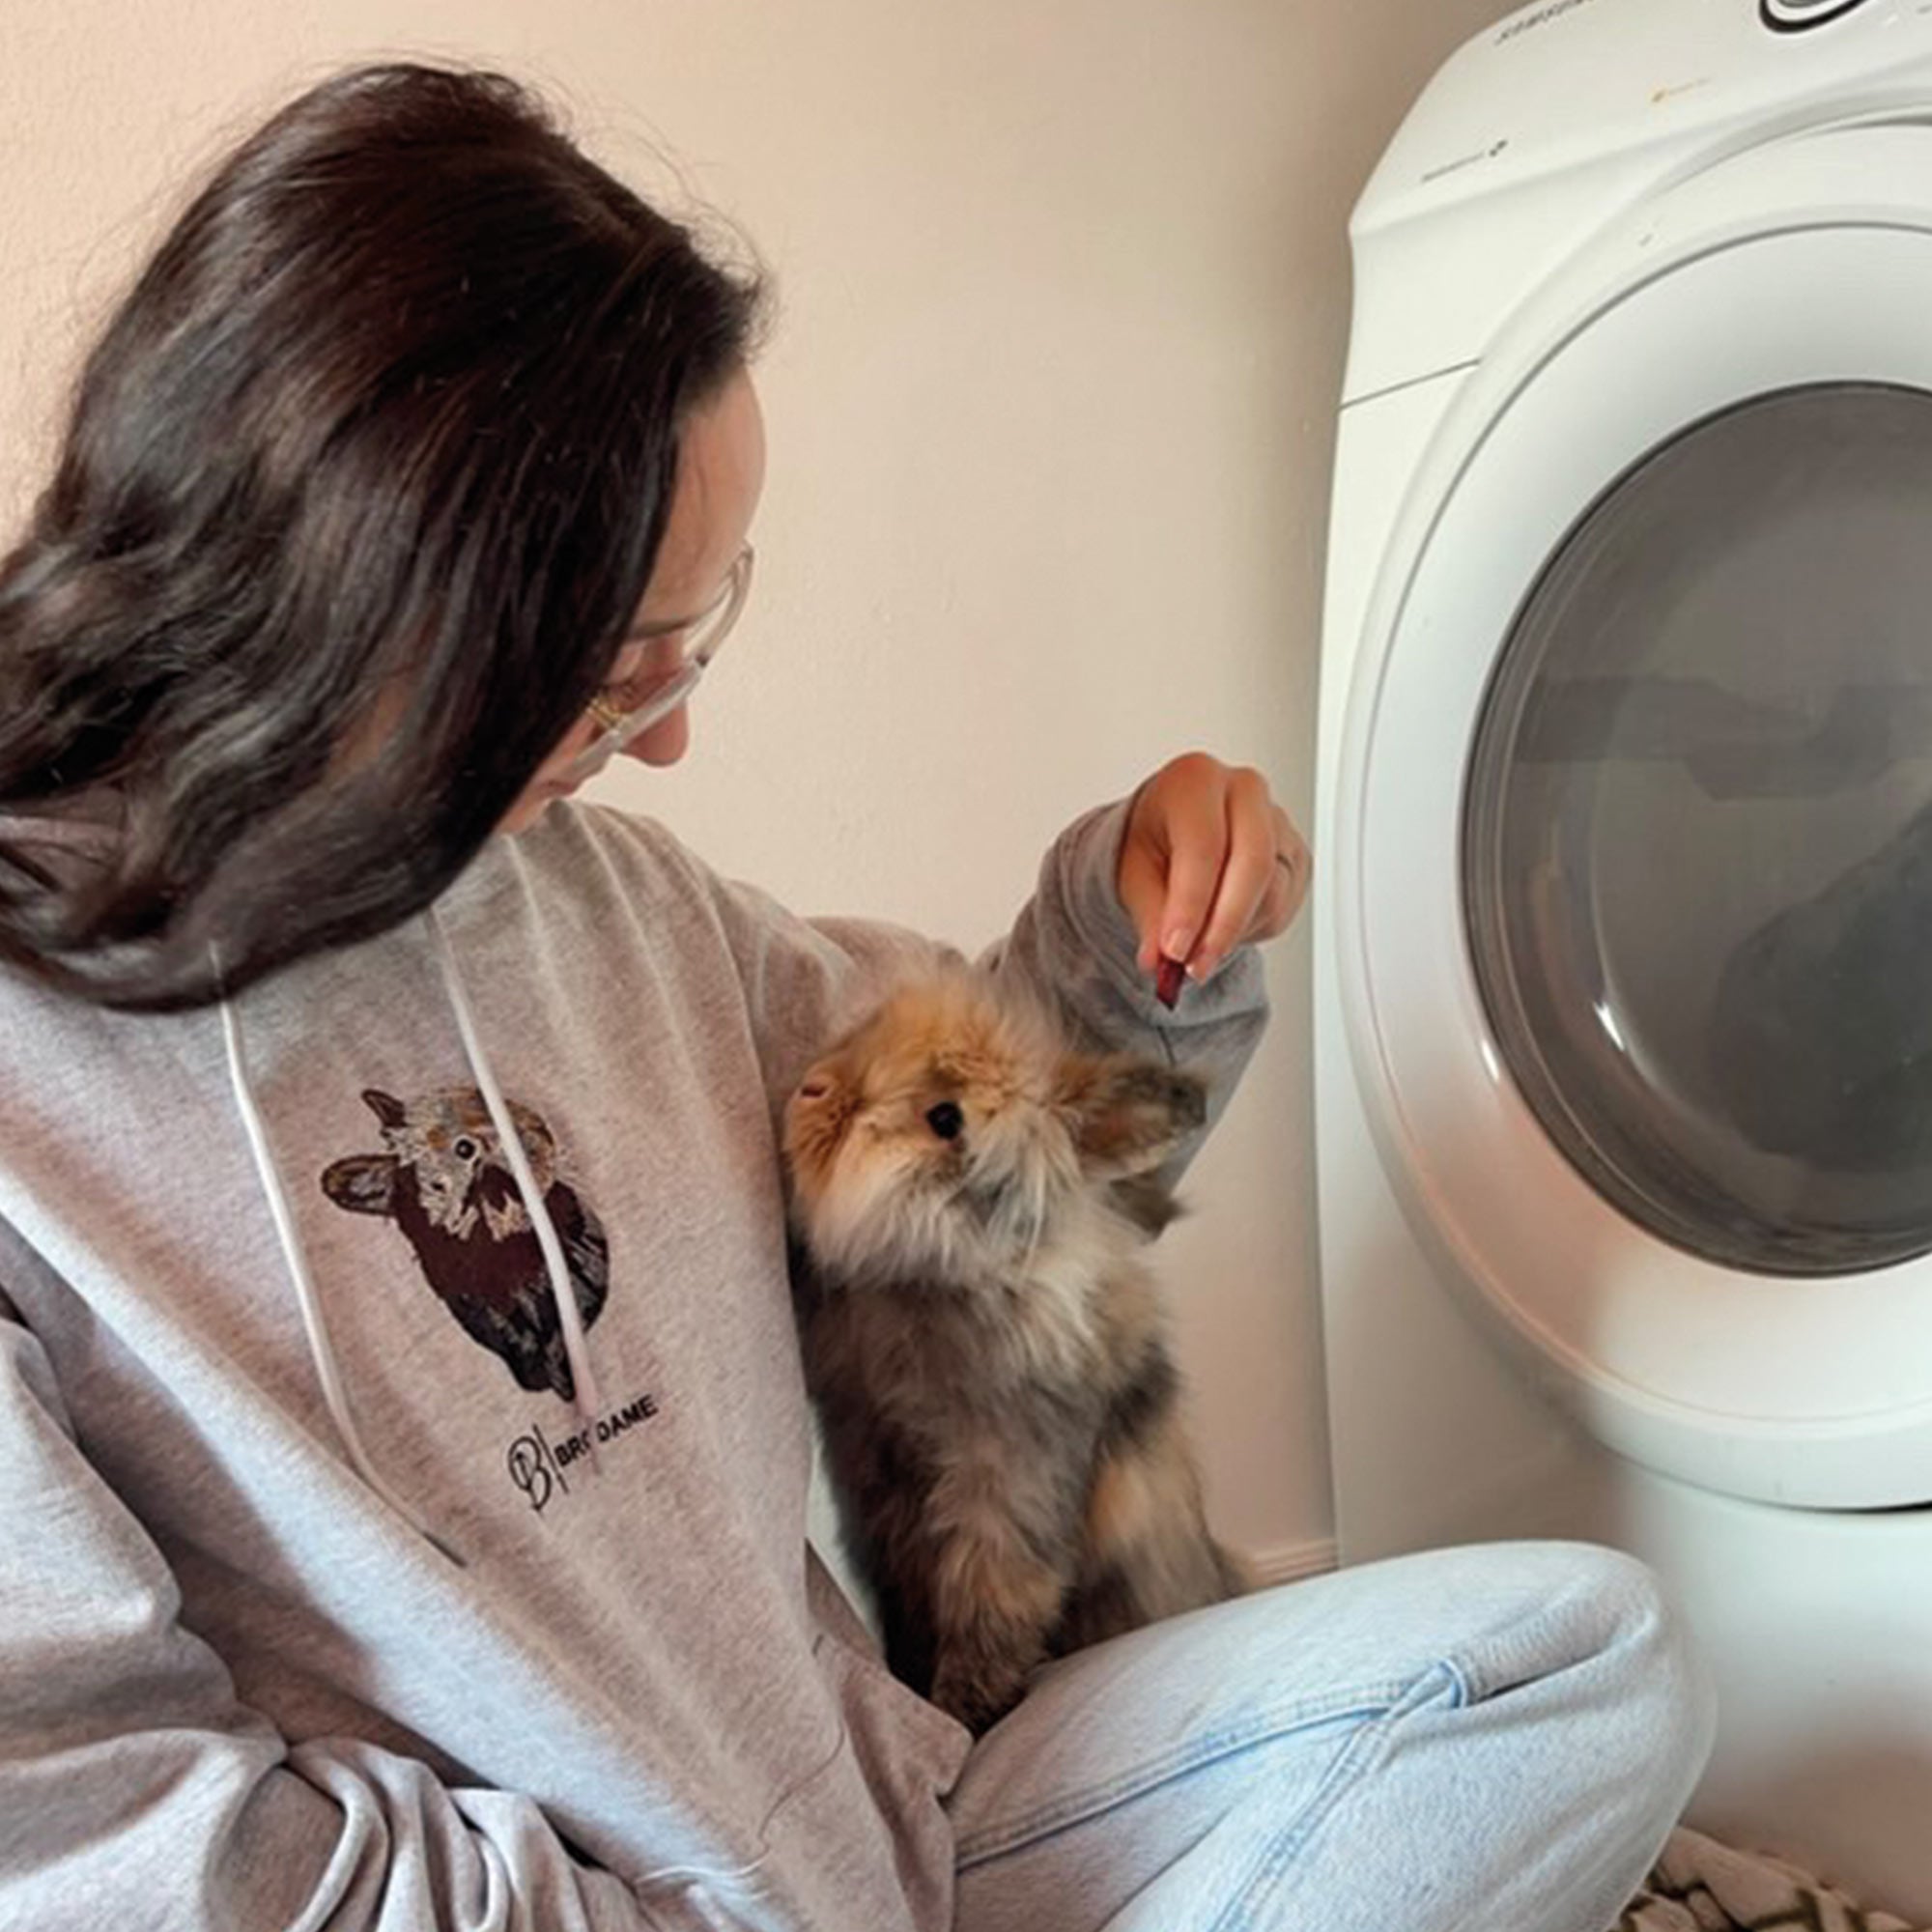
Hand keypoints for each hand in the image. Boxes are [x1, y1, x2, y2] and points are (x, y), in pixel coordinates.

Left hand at [1116, 753, 1309, 987]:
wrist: (1173, 832)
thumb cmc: (1154, 840)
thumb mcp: (1133, 874)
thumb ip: (1150, 915)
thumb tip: (1159, 959)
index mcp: (1196, 779)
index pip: (1204, 846)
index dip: (1191, 905)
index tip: (1175, 951)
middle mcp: (1244, 789)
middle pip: (1254, 863)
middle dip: (1223, 926)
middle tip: (1194, 966)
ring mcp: (1278, 821)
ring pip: (1272, 893)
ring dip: (1233, 932)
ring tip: (1198, 938)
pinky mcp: (1297, 855)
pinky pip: (1286, 905)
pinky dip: (1252, 928)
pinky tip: (1224, 920)